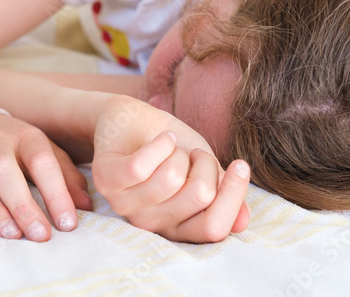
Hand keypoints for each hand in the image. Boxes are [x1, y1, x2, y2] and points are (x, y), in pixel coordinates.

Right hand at [0, 113, 92, 241]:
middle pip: (4, 170)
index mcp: (26, 136)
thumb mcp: (47, 151)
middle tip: (40, 236)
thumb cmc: (18, 148)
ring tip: (10, 234)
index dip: (56, 194)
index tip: (68, 224)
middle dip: (23, 206)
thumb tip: (85, 205)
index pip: (42, 162)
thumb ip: (67, 176)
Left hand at [92, 96, 250, 242]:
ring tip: (170, 147)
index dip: (233, 197)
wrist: (132, 119)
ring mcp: (125, 204)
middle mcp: (151, 222)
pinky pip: (141, 166)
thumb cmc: (171, 147)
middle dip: (206, 163)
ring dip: (179, 151)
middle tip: (193, 154)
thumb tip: (243, 222)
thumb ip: (221, 194)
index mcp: (177, 225)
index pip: (213, 229)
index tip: (240, 165)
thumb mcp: (204, 169)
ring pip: (172, 177)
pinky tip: (162, 138)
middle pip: (200, 196)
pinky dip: (161, 142)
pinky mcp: (106, 180)